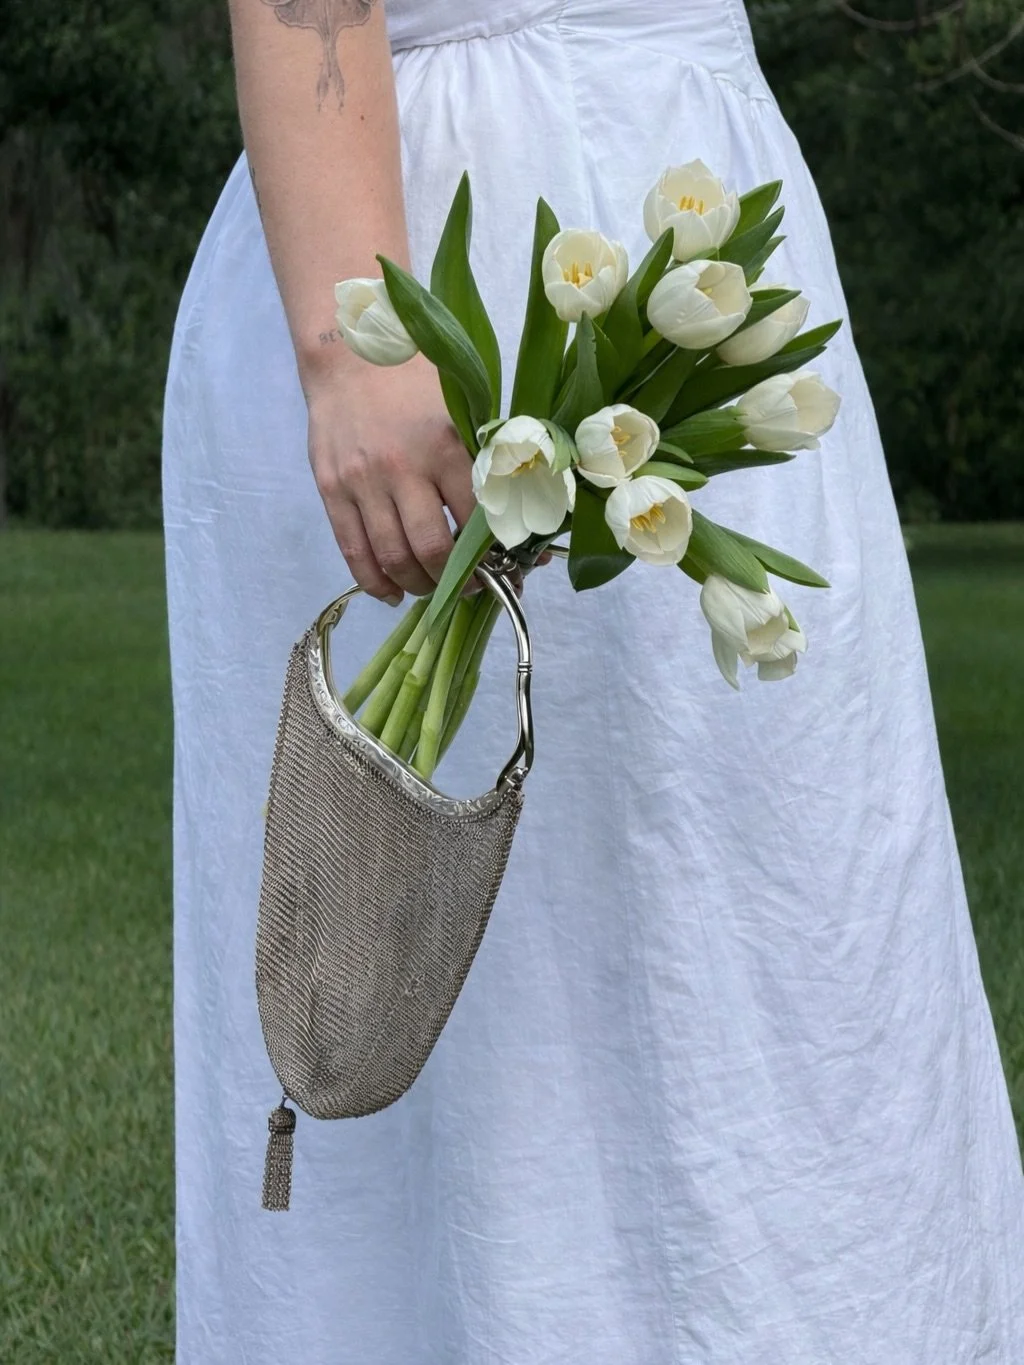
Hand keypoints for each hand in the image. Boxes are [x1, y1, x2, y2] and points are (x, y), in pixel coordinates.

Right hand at [306, 354, 549, 603]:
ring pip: (393, 558)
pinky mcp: (331, 490)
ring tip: (432, 588)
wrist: (348, 354)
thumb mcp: (460, 410)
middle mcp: (402, 468)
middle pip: (432, 550)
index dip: (493, 554)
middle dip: (455, 582)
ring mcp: (363, 482)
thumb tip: (518, 515)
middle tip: (469, 587)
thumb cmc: (416, 380)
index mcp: (444, 446)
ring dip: (418, 586)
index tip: (504, 568)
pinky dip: (375, 582)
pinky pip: (353, 551)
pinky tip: (393, 592)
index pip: (475, 521)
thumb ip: (485, 461)